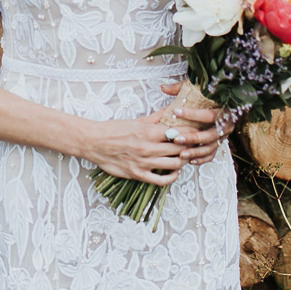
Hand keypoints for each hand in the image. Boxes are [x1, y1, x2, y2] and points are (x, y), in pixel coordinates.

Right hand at [84, 88, 223, 183]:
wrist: (94, 142)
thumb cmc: (114, 130)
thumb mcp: (137, 120)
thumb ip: (157, 117)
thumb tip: (172, 109)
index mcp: (149, 132)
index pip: (178, 133)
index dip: (190, 133)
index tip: (196, 132)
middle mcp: (148, 148)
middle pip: (180, 149)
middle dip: (189, 147)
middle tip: (194, 145)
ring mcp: (144, 163)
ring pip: (174, 164)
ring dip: (183, 161)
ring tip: (184, 157)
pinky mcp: (138, 174)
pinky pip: (161, 181)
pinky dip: (172, 177)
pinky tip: (174, 172)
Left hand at [159, 78, 226, 167]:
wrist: (225, 104)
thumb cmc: (209, 96)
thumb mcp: (197, 88)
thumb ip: (181, 88)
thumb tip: (163, 87)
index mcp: (224, 110)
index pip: (210, 114)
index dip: (193, 114)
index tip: (175, 111)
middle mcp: (226, 125)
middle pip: (211, 134)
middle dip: (193, 138)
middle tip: (176, 139)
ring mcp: (223, 136)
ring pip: (211, 147)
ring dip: (196, 152)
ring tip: (181, 154)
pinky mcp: (219, 144)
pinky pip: (211, 155)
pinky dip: (201, 159)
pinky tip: (189, 160)